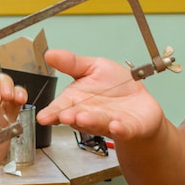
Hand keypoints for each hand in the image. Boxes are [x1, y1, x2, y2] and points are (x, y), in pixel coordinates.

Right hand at [37, 48, 164, 140]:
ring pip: (98, 123)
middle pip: (78, 117)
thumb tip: (49, 54)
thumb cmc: (116, 87)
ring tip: (83, 118)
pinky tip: (116, 126)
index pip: (61, 107)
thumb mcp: (93, 67)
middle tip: (63, 116)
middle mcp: (90, 114)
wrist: (140, 102)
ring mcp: (108, 122)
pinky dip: (120, 129)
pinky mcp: (128, 128)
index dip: (52, 112)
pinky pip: (124, 130)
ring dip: (90, 121)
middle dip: (70, 117)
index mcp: (78, 101)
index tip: (44, 117)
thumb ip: (71, 63)